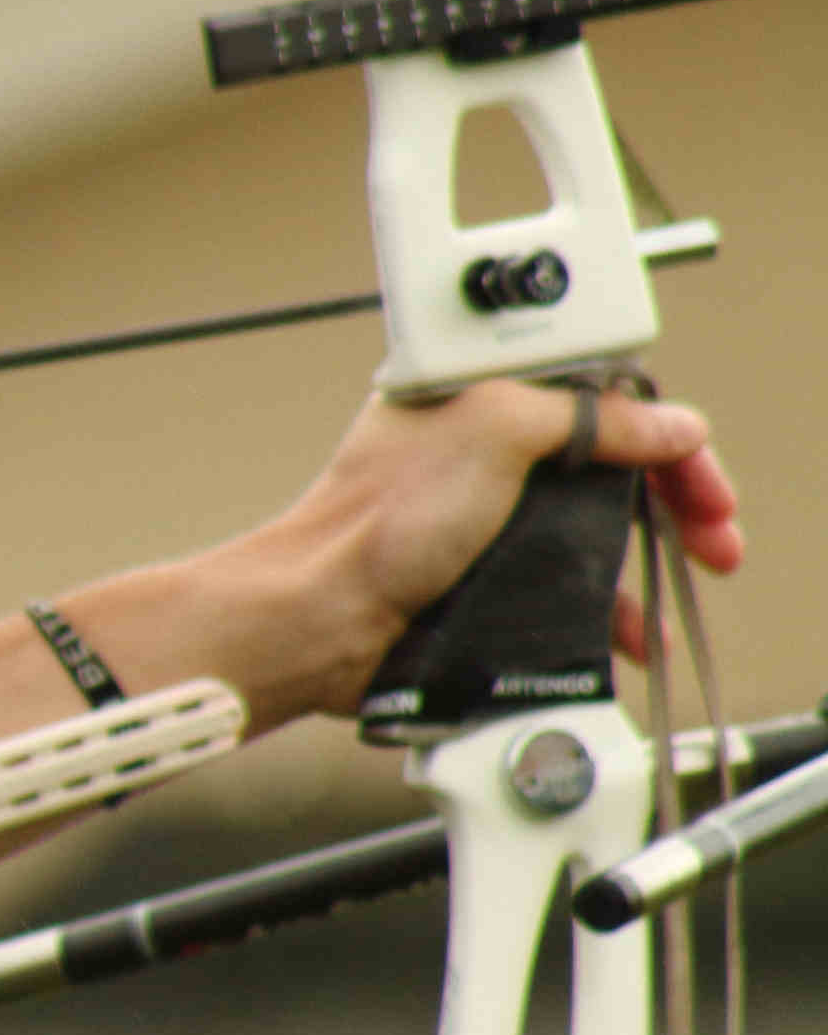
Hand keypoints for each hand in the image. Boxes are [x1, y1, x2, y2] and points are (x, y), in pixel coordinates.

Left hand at [262, 382, 737, 720]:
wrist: (320, 618)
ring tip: (677, 592)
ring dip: (645, 565)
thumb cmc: (372, 524)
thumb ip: (588, 416)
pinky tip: (630, 633)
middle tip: (714, 542)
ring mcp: (480, 522)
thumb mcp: (494, 431)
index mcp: (478, 401)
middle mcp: (480, 456)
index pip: (599, 403)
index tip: (700, 483)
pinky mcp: (478, 580)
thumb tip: (666, 422)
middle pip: (607, 470)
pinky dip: (605, 610)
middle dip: (672, 506)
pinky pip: (562, 587)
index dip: (660, 440)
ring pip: (591, 533)